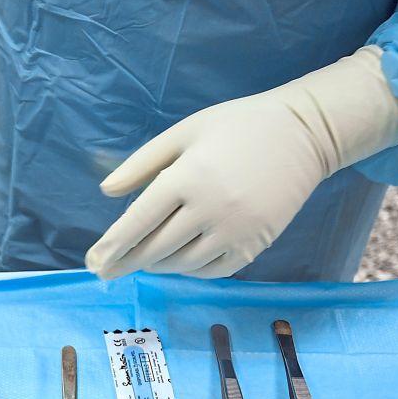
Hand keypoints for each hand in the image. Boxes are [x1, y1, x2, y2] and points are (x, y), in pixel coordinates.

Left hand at [85, 47, 397, 279]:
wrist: (303, 134)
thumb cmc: (236, 127)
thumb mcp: (184, 132)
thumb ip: (142, 163)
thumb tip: (106, 192)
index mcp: (188, 177)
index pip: (138, 222)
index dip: (112, 246)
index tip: (94, 262)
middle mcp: (210, 208)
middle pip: (155, 249)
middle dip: (126, 263)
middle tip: (105, 272)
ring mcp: (235, 231)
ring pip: (182, 264)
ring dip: (157, 265)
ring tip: (143, 259)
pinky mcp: (255, 245)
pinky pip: (213, 269)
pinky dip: (190, 269)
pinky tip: (178, 261)